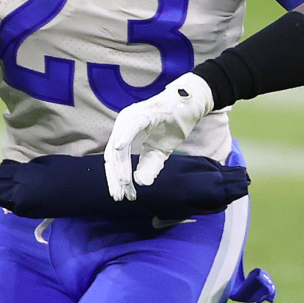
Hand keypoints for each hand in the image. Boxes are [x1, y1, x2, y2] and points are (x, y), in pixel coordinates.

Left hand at [104, 72, 214, 200]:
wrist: (191, 105)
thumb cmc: (174, 125)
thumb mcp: (161, 151)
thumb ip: (149, 166)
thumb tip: (140, 183)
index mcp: (125, 133)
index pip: (114, 160)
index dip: (116, 179)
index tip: (121, 196)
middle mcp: (123, 124)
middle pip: (112, 156)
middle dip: (115, 178)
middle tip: (119, 197)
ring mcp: (132, 117)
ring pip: (120, 147)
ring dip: (121, 167)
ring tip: (124, 184)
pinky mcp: (144, 113)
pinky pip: (131, 128)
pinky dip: (124, 139)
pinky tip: (119, 151)